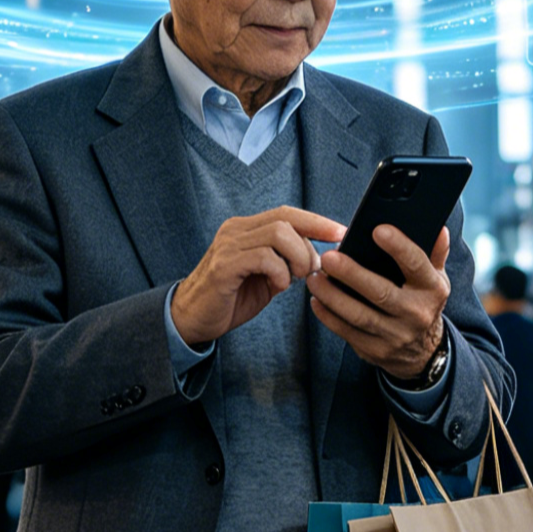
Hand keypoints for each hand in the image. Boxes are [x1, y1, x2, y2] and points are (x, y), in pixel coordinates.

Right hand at [173, 207, 346, 350]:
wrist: (192, 318)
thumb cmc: (230, 298)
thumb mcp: (265, 277)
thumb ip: (286, 263)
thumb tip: (318, 257)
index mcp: (246, 229)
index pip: (287, 213)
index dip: (317, 221)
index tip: (340, 233)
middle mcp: (236, 230)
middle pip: (286, 219)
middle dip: (309, 244)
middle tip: (310, 270)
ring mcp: (228, 245)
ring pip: (278, 234)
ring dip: (296, 258)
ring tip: (293, 278)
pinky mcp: (224, 265)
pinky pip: (264, 257)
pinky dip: (280, 273)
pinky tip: (277, 287)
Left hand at [308, 225, 451, 382]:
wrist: (423, 352)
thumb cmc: (422, 302)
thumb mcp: (435, 279)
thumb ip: (435, 252)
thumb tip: (438, 228)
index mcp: (432, 289)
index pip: (416, 264)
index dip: (399, 247)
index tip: (378, 230)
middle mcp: (416, 313)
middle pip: (381, 293)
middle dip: (352, 274)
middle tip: (329, 257)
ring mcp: (395, 335)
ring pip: (359, 315)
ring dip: (333, 296)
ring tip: (315, 277)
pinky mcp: (375, 350)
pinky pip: (347, 332)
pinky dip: (329, 316)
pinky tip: (316, 300)